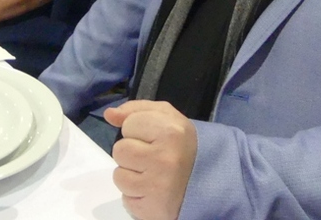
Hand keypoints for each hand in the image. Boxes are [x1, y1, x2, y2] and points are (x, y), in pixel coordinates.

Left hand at [104, 100, 197, 219]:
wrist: (211, 183)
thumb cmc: (183, 145)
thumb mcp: (167, 118)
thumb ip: (136, 110)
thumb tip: (109, 115)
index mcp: (171, 132)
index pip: (128, 124)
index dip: (138, 130)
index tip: (155, 138)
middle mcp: (164, 159)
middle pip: (120, 150)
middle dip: (132, 153)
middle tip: (153, 157)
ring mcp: (158, 187)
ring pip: (119, 176)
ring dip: (131, 175)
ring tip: (152, 174)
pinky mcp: (152, 210)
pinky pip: (126, 199)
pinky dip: (136, 195)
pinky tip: (153, 190)